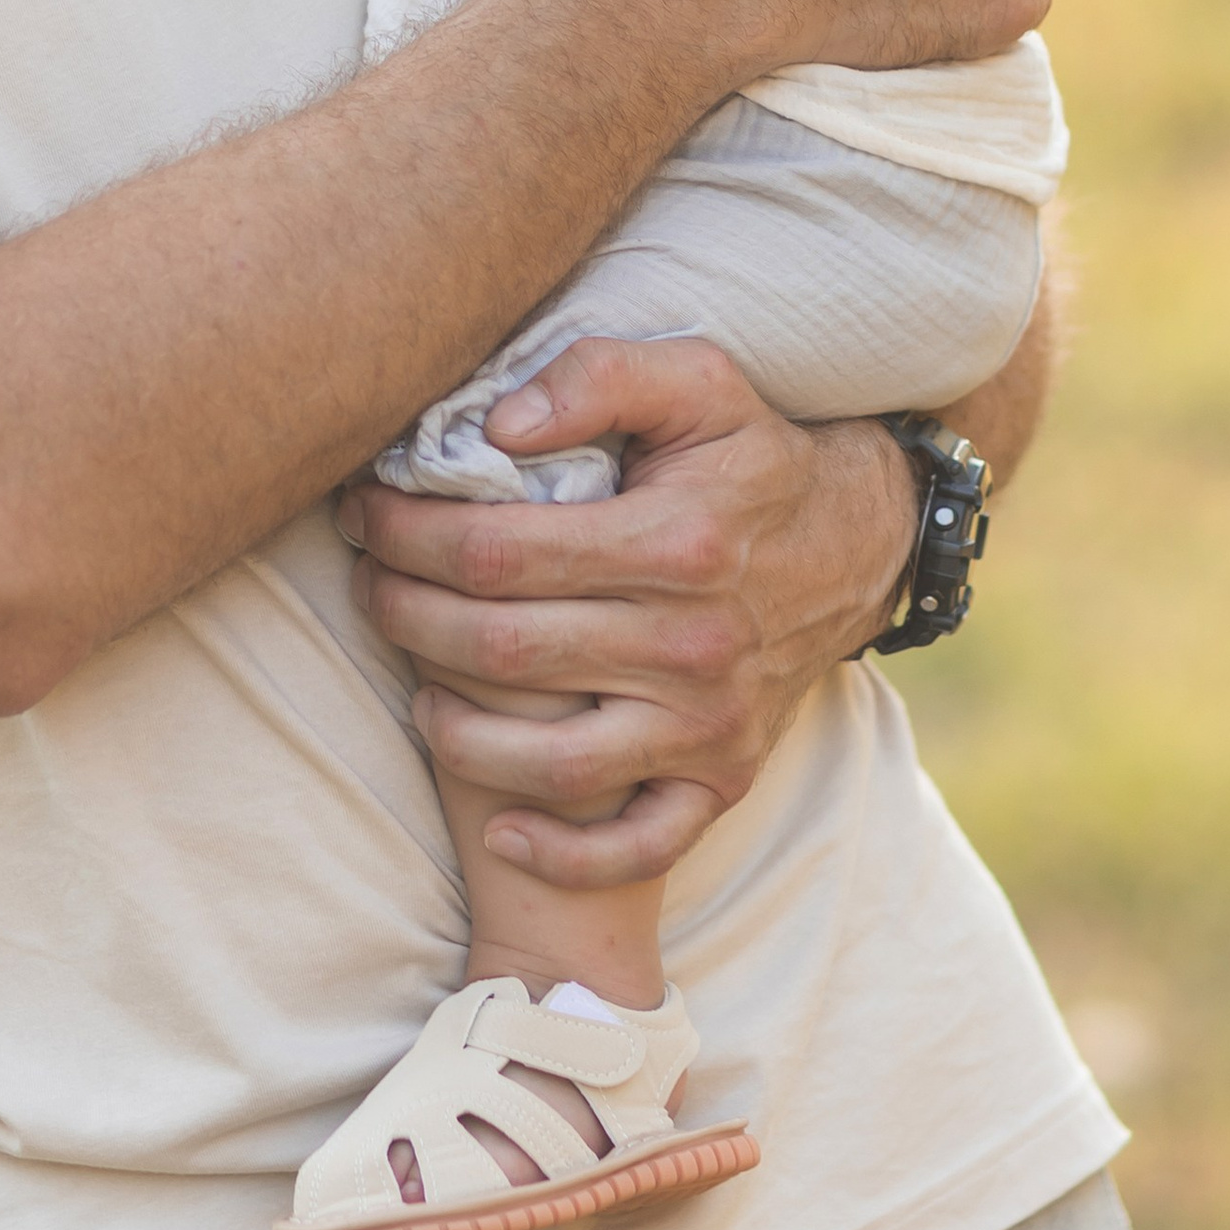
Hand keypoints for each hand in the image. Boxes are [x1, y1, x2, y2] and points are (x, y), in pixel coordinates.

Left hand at [340, 337, 913, 881]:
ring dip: (455, 731)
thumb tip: (499, 426)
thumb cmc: (756, 453)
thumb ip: (602, 377)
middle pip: (502, 651)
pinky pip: (640, 843)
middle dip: (406, 616)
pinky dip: (565, 852)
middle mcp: (695, 642)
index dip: (410, 535)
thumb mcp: (701, 380)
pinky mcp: (726, 776)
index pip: (498, 552)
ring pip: (553, 761)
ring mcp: (712, 721)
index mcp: (677, 541)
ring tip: (413, 683)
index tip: (367, 511)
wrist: (863, 542)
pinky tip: (502, 825)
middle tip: (366, 582)